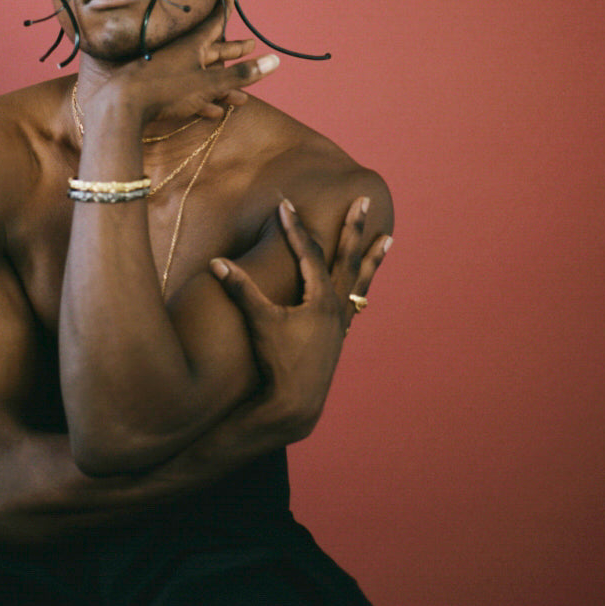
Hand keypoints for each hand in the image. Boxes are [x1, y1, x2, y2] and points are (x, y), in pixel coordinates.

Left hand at [88, 0, 279, 128]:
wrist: (122, 106)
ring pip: (202, 76)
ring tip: (242, 96)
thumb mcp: (208, 82)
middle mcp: (180, 55)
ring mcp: (169, 73)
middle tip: (250, 45)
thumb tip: (275, 61)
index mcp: (191, 45)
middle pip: (212, 50)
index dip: (225, 9)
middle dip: (232, 50)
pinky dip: (204, 100)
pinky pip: (188, 94)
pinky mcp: (161, 92)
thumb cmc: (166, 89)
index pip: (214, 22)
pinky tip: (215, 112)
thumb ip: (241, 74)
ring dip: (223, 85)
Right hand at [209, 197, 391, 440]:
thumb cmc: (277, 362)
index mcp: (321, 299)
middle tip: (365, 200)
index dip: (295, 227)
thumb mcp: (259, 322)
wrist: (296, 405)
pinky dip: (361, 285)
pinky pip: (355, 301)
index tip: (286, 204)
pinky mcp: (338, 335)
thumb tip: (216, 262)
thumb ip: (240, 289)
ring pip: (360, 280)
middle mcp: (337, 307)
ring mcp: (341, 322)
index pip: (308, 252)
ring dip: (372, 258)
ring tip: (388, 238)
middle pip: (347, 257)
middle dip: (354, 227)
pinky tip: (362, 283)